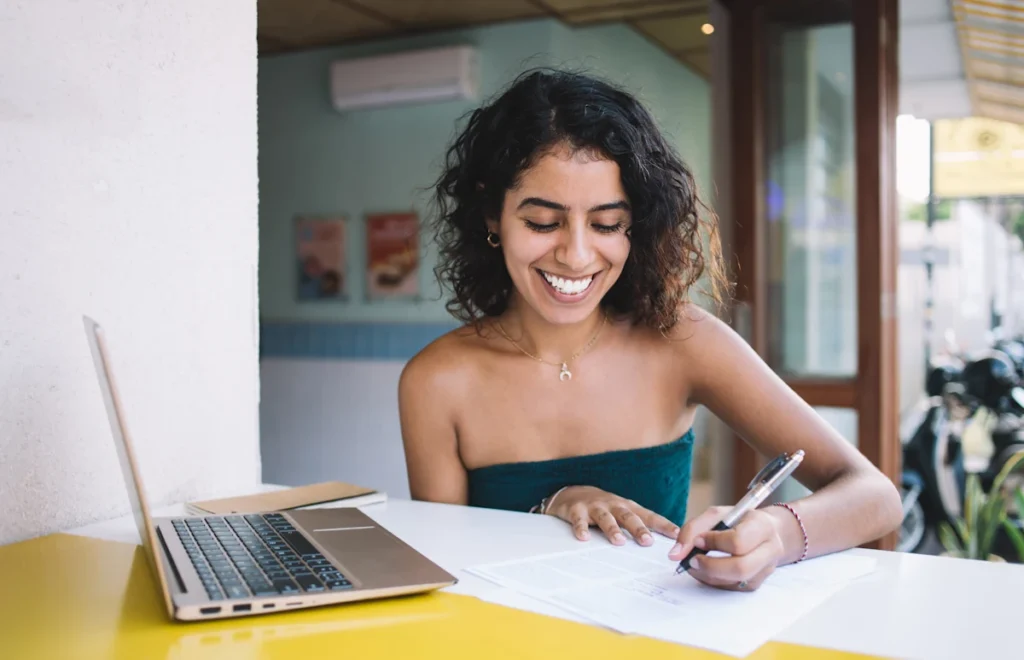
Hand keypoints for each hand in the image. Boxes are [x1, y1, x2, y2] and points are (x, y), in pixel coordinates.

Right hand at [544, 486, 678, 546]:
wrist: (572, 492)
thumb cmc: (604, 508)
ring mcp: (595, 507)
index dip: (663, 525)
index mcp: (627, 507)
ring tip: (619, 541)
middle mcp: (613, 505)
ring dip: (612, 529)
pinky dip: (581, 528)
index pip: (648, 516)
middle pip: (628, 516)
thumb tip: (663, 545)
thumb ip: (639, 525)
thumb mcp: (622, 513)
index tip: (677, 534)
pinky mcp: (577, 510)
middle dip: (638, 528)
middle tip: (647, 541)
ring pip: (605, 518)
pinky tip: (583, 538)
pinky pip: (579, 520)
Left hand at [668, 506, 784, 590]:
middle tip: (691, 560)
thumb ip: (693, 529)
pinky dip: (713, 581)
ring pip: (735, 581)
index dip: (714, 543)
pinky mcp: (756, 583)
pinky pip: (732, 588)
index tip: (698, 540)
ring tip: (694, 563)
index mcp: (762, 526)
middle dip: (710, 566)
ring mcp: (765, 570)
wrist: (766, 532)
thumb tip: (675, 554)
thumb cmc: (738, 520)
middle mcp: (769, 550)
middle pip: (740, 568)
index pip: (738, 541)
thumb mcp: (717, 514)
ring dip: (708, 575)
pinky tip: (705, 570)